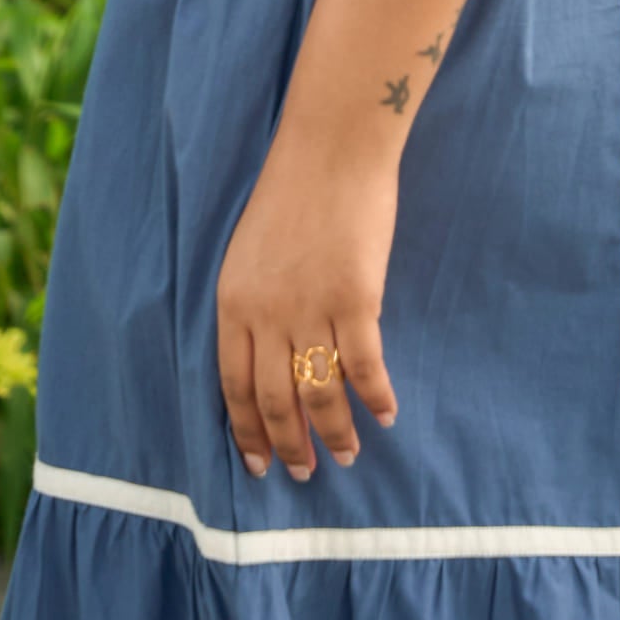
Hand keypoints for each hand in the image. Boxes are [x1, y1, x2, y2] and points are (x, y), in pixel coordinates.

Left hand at [216, 130, 399, 482]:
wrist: (332, 146)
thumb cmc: (292, 190)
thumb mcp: (249, 251)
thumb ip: (254, 305)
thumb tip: (272, 359)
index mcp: (233, 302)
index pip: (233, 387)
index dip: (247, 432)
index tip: (258, 465)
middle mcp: (267, 314)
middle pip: (274, 401)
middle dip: (290, 446)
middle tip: (305, 473)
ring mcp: (311, 308)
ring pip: (319, 394)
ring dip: (335, 433)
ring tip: (348, 455)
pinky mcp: (356, 298)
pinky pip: (365, 366)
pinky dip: (376, 397)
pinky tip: (386, 414)